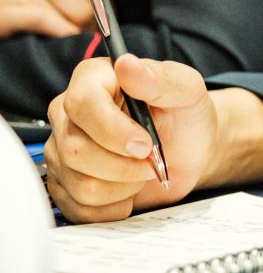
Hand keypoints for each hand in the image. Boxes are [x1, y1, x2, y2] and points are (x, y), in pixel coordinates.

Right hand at [45, 54, 217, 222]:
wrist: (189, 151)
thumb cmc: (186, 115)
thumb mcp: (188, 91)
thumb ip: (162, 78)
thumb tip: (127, 64)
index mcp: (94, 79)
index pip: (81, 103)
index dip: (112, 130)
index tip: (145, 143)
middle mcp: (68, 113)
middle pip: (75, 149)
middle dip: (123, 164)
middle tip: (151, 158)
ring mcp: (62, 150)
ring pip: (78, 183)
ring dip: (123, 186)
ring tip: (143, 170)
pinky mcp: (64, 183)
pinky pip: (79, 208)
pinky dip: (114, 206)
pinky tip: (130, 189)